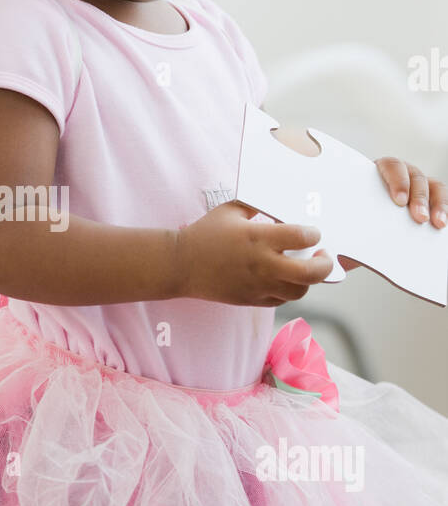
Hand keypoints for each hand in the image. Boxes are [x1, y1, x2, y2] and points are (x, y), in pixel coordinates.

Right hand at [175, 200, 334, 306]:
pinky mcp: (251, 300)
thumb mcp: (230, 210)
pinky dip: (288, 291)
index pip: (301, 237)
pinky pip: (281, 300)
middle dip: (324, 264)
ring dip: (307, 280)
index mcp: (258, 237)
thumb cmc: (206, 234)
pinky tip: (285, 279)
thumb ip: (257, 206)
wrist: (181, 265)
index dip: (314, 234)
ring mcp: (257, 285)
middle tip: (323, 256)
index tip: (313, 232)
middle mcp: (262, 264)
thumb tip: (280, 205)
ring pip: (299, 291)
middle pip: (309, 273)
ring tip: (305, 269)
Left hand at [337, 158, 447, 270]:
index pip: (390, 167)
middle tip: (420, 218)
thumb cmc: (347, 227)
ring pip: (434, 188)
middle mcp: (400, 177)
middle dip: (419, 197)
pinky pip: (442, 203)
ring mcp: (417, 189)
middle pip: (416, 177)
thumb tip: (332, 248)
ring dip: (438, 204)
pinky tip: (444, 226)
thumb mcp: (342, 227)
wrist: (356, 239)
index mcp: (375, 173)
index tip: (399, 201)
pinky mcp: (429, 204)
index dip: (397, 180)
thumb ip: (340, 231)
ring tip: (437, 224)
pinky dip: (445, 211)